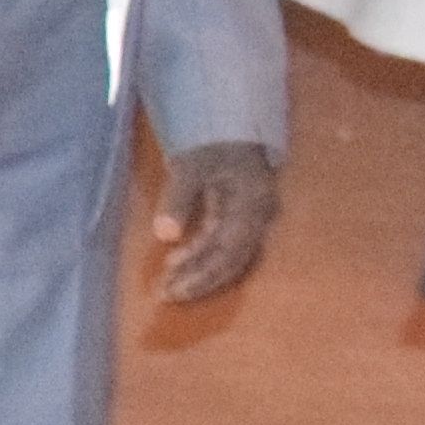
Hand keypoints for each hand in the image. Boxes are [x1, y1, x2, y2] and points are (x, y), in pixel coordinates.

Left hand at [151, 136, 279, 304]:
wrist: (234, 129)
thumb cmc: (211, 147)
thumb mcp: (189, 167)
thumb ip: (178, 199)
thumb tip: (165, 234)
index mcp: (251, 204)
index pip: (227, 250)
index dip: (200, 273)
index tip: (172, 288)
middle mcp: (260, 217)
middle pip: (231, 260)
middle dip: (199, 280)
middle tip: (166, 295)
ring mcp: (256, 220)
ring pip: (231, 258)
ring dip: (200, 274)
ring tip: (168, 286)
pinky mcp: (246, 221)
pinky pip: (228, 247)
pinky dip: (203, 258)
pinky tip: (178, 264)